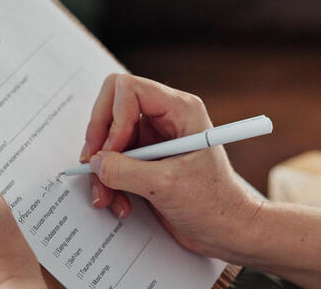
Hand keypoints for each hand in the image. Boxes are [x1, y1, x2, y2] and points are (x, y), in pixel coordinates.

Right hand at [81, 74, 262, 261]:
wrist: (227, 231)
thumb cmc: (214, 204)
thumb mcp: (168, 186)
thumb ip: (126, 171)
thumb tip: (95, 162)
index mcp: (181, 109)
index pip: (130, 89)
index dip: (114, 117)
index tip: (112, 150)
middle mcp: (166, 117)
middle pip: (113, 106)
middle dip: (100, 138)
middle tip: (93, 165)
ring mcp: (155, 137)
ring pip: (109, 137)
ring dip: (103, 168)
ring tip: (107, 197)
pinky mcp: (146, 158)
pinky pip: (114, 159)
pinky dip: (109, 180)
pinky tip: (119, 202)